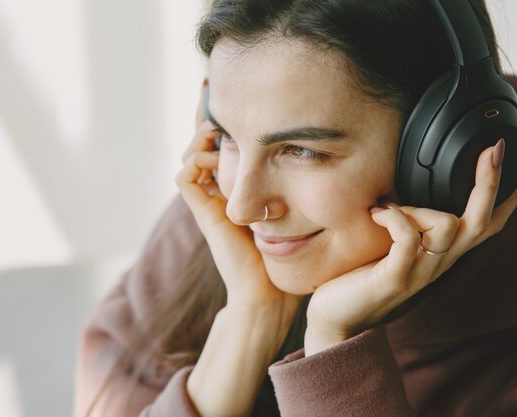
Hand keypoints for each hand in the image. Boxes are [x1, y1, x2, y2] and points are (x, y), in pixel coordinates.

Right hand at [175, 80, 300, 333]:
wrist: (271, 292)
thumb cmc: (292, 254)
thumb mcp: (303, 208)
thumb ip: (310, 185)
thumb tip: (331, 155)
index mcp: (242, 189)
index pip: (229, 146)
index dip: (232, 122)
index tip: (246, 99)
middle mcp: (223, 192)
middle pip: (205, 144)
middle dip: (213, 118)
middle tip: (224, 98)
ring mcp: (211, 202)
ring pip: (191, 155)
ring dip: (203, 136)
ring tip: (221, 123)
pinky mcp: (205, 214)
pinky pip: (185, 178)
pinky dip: (196, 160)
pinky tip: (218, 154)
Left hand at [305, 140, 516, 353]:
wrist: (338, 318)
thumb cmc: (363, 275)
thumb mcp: (395, 246)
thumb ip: (413, 224)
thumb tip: (411, 184)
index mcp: (444, 254)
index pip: (489, 224)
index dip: (510, 197)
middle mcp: (440, 264)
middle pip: (481, 221)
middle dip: (490, 182)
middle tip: (493, 149)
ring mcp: (420, 274)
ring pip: (447, 226)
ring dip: (418, 207)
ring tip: (388, 209)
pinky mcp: (396, 280)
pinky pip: (408, 240)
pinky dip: (396, 218)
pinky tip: (378, 214)